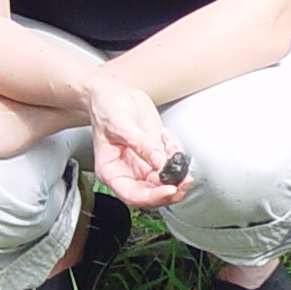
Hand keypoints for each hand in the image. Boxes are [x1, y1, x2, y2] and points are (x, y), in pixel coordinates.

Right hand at [85, 78, 183, 208]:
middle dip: (172, 187)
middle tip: (184, 178)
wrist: (113, 93)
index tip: (169, 189)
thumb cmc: (106, 108)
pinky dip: (176, 152)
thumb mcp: (120, 124)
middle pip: (153, 193)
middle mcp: (128, 172)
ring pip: (166, 180)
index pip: (133, 195)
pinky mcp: (155, 153)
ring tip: (170, 144)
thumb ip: (141, 144)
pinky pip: (171, 162)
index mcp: (112, 171)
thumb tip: (159, 161)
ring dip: (176, 169)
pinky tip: (167, 137)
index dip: (153, 196)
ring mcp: (143, 164)